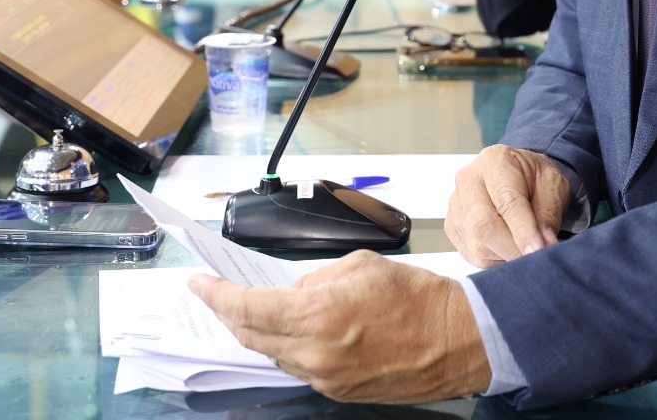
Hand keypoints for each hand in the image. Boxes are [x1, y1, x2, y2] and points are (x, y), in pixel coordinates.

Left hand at [188, 251, 490, 402]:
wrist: (458, 341)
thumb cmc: (419, 298)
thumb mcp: (361, 265)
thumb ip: (317, 277)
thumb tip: (293, 290)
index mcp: (319, 316)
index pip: (247, 308)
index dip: (216, 295)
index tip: (199, 283)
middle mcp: (316, 354)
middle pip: (251, 336)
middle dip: (228, 313)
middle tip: (216, 293)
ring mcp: (325, 379)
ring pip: (273, 354)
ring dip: (258, 331)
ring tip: (255, 307)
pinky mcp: (339, 392)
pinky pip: (299, 367)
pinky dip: (288, 346)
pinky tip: (294, 329)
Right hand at [445, 145, 569, 266]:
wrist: (521, 175)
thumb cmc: (536, 178)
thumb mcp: (554, 186)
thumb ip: (548, 215)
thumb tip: (544, 246)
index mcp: (495, 162)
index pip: (507, 202)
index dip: (524, 231)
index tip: (539, 250)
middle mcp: (468, 180)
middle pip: (482, 226)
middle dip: (513, 248)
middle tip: (537, 254)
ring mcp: (456, 205)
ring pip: (477, 246)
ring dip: (506, 254)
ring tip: (523, 243)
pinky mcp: (452, 227)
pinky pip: (473, 255)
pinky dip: (495, 258)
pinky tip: (507, 244)